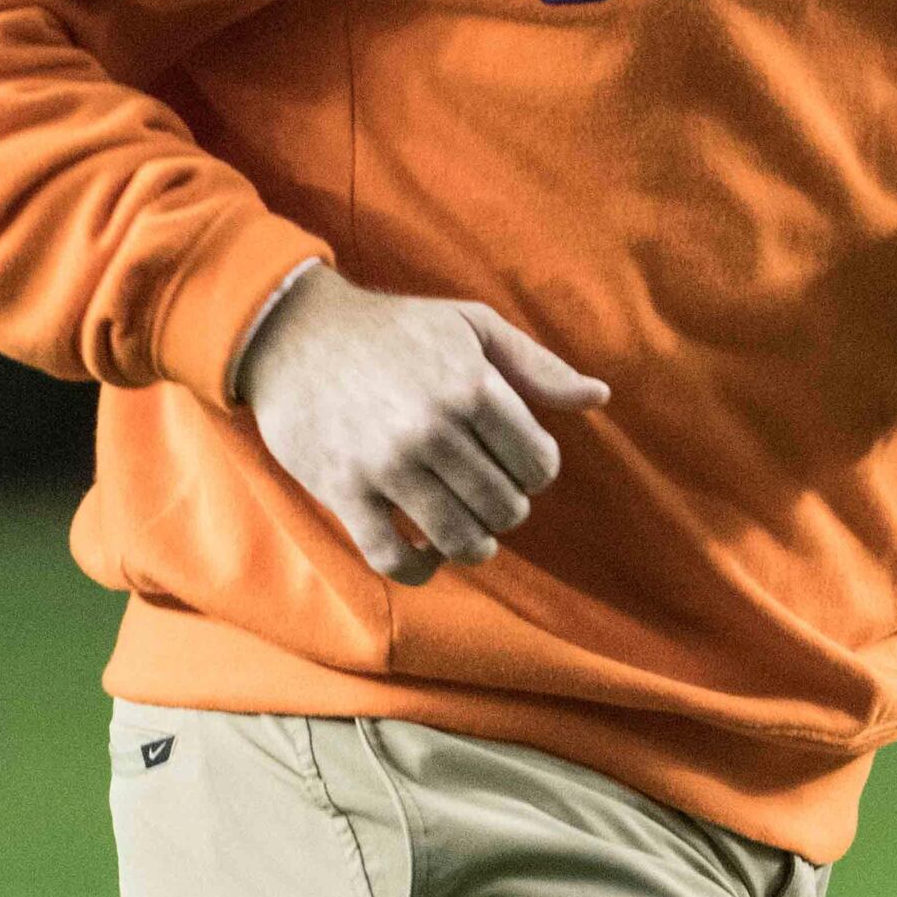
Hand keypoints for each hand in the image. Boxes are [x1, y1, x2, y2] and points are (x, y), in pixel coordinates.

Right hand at [238, 268, 609, 584]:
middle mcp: (433, 429)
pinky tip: (426, 556)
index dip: (537, 472)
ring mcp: (386, 465)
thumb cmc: (395, 329)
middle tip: (493, 498)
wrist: (295, 333)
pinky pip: (393, 558)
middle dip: (507, 509)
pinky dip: (419, 570)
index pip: (537, 464)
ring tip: (471, 531)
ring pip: (459, 539)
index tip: (519, 466)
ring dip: (475, 544)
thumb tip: (601, 396)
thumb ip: (538, 366)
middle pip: (503, 506)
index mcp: (472, 387)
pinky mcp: (344, 492)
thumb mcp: (473, 326)